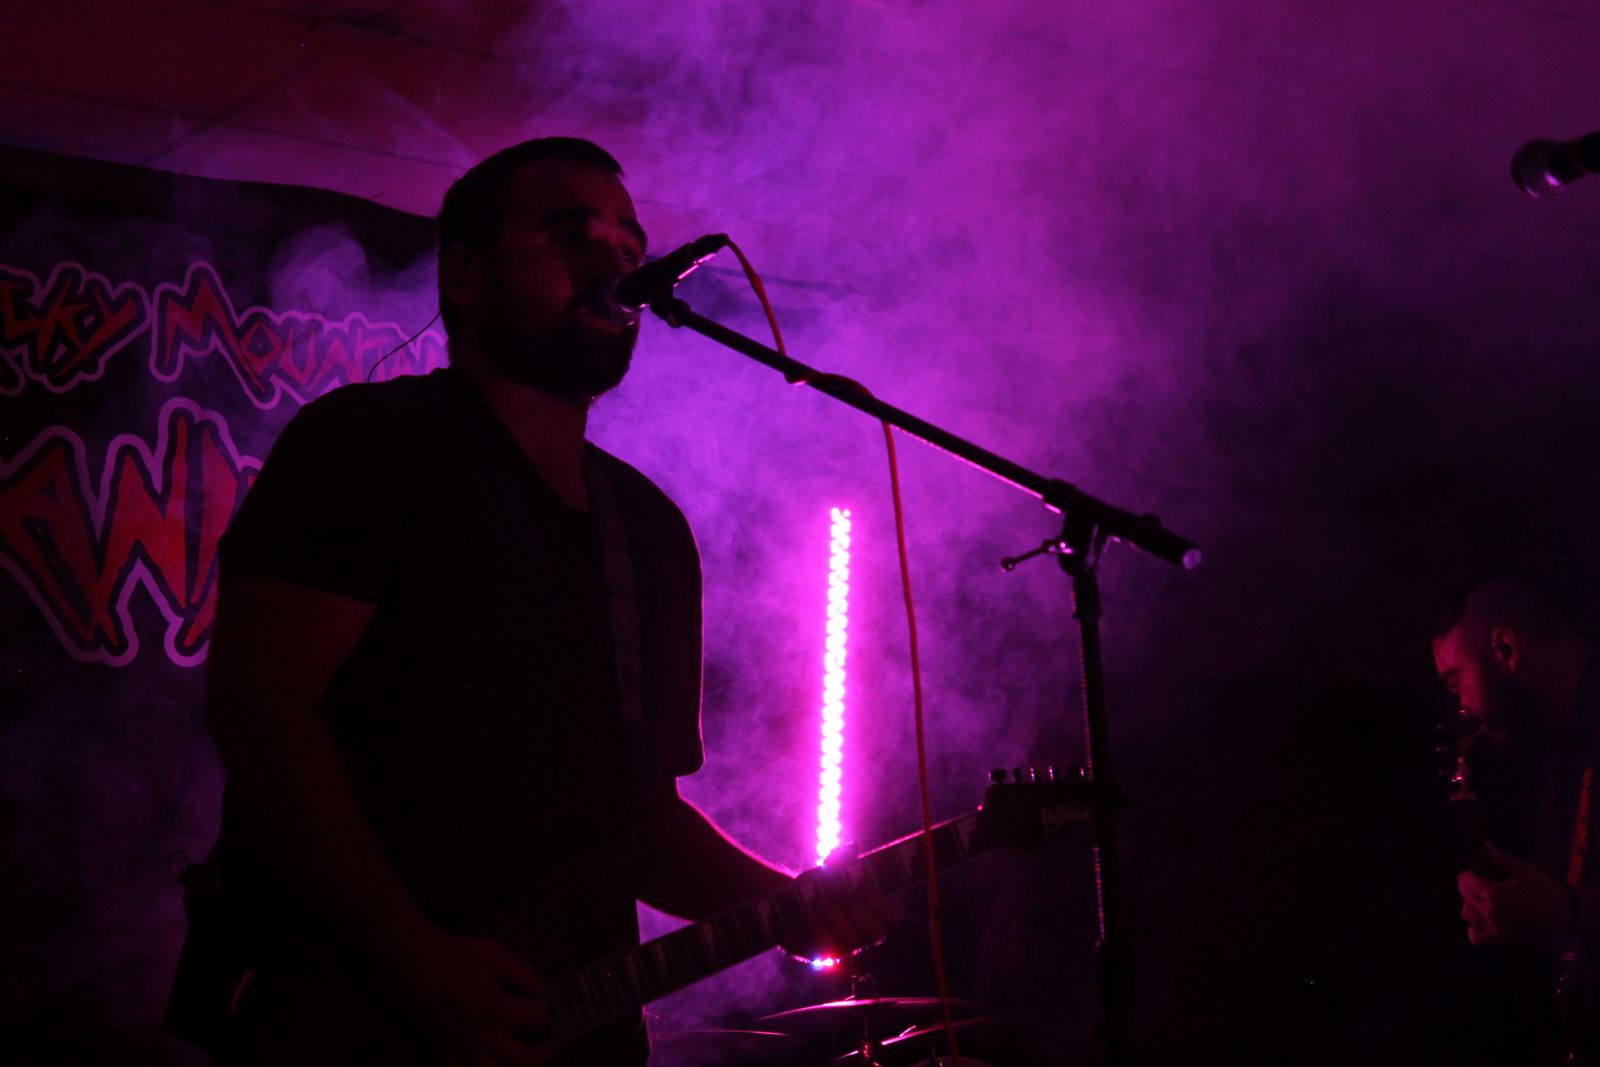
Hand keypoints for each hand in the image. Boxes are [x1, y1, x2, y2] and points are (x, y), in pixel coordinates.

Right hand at [383, 930, 552, 1066]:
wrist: (413, 963)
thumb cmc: (457, 956)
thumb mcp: (498, 955)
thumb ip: (523, 974)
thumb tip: (539, 990)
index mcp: (499, 1012)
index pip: (536, 1018)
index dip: (544, 1006)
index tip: (542, 997)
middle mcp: (482, 1038)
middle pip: (521, 1059)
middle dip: (541, 1053)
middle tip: (549, 1043)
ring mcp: (460, 1048)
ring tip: (521, 1061)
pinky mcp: (440, 1049)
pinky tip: (484, 1064)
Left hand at [782, 861, 901, 961]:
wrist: (790, 905)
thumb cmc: (819, 886)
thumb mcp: (829, 869)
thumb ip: (842, 858)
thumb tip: (854, 848)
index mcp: (874, 913)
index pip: (893, 916)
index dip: (882, 903)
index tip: (862, 885)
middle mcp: (864, 934)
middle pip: (876, 931)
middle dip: (857, 908)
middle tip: (840, 892)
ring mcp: (847, 948)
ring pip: (851, 937)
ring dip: (835, 915)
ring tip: (820, 900)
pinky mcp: (826, 955)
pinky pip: (828, 947)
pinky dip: (818, 926)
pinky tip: (810, 912)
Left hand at [1457, 843, 1572, 946]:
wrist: (1563, 913)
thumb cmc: (1544, 889)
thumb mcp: (1524, 869)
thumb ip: (1500, 859)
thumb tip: (1484, 846)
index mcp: (1495, 894)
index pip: (1465, 882)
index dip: (1469, 874)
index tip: (1477, 870)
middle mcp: (1491, 912)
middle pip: (1465, 896)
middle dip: (1469, 886)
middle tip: (1481, 882)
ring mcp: (1495, 927)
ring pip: (1467, 914)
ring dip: (1471, 905)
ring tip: (1484, 899)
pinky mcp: (1501, 939)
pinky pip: (1476, 937)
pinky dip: (1475, 928)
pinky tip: (1484, 919)